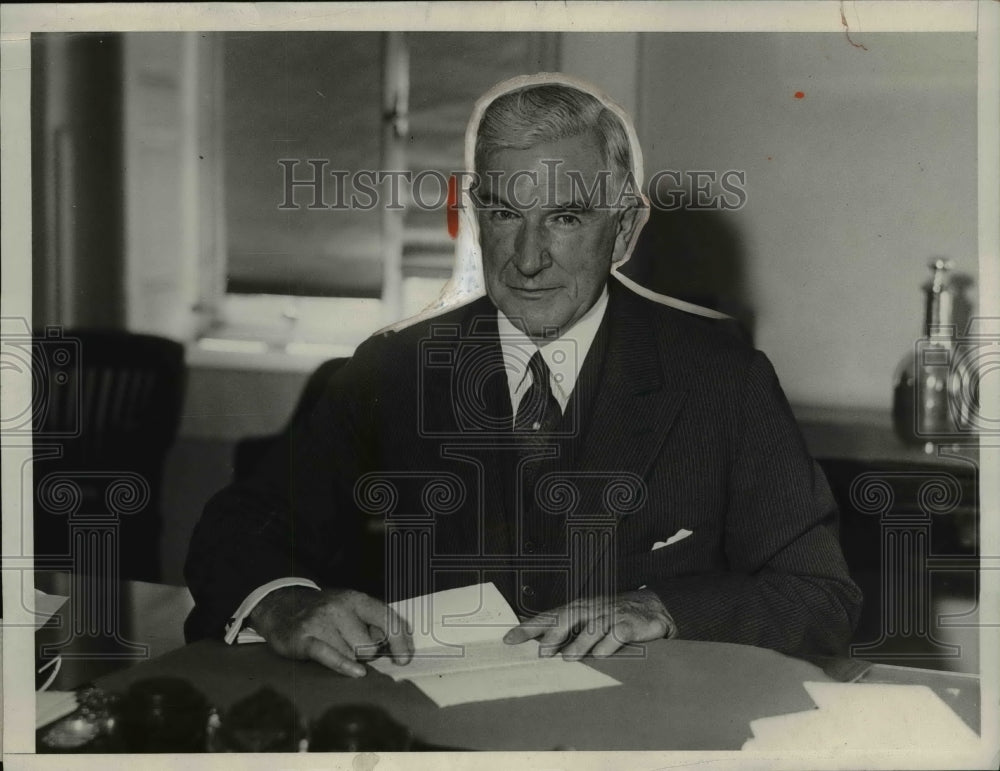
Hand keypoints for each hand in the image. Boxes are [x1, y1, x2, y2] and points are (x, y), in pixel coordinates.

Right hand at [249, 587, 412, 677]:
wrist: (281, 606)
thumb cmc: (324, 612)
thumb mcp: (351, 608)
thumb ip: (373, 623)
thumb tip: (397, 646)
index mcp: (356, 599)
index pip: (387, 619)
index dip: (400, 641)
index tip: (404, 659)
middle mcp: (340, 608)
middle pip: (369, 644)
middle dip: (367, 653)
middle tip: (354, 647)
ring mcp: (321, 623)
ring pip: (352, 655)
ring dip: (349, 659)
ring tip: (336, 648)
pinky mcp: (304, 639)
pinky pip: (331, 657)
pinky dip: (345, 666)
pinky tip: (357, 672)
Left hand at [502, 589, 674, 659]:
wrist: (652, 608)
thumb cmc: (612, 617)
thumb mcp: (587, 621)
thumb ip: (566, 633)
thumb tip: (539, 651)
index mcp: (576, 608)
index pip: (547, 616)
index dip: (528, 628)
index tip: (508, 639)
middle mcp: (590, 609)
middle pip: (566, 618)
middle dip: (552, 635)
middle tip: (541, 654)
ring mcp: (609, 615)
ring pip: (591, 628)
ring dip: (579, 644)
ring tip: (568, 659)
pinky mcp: (628, 624)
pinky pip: (616, 634)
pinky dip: (608, 645)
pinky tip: (601, 656)